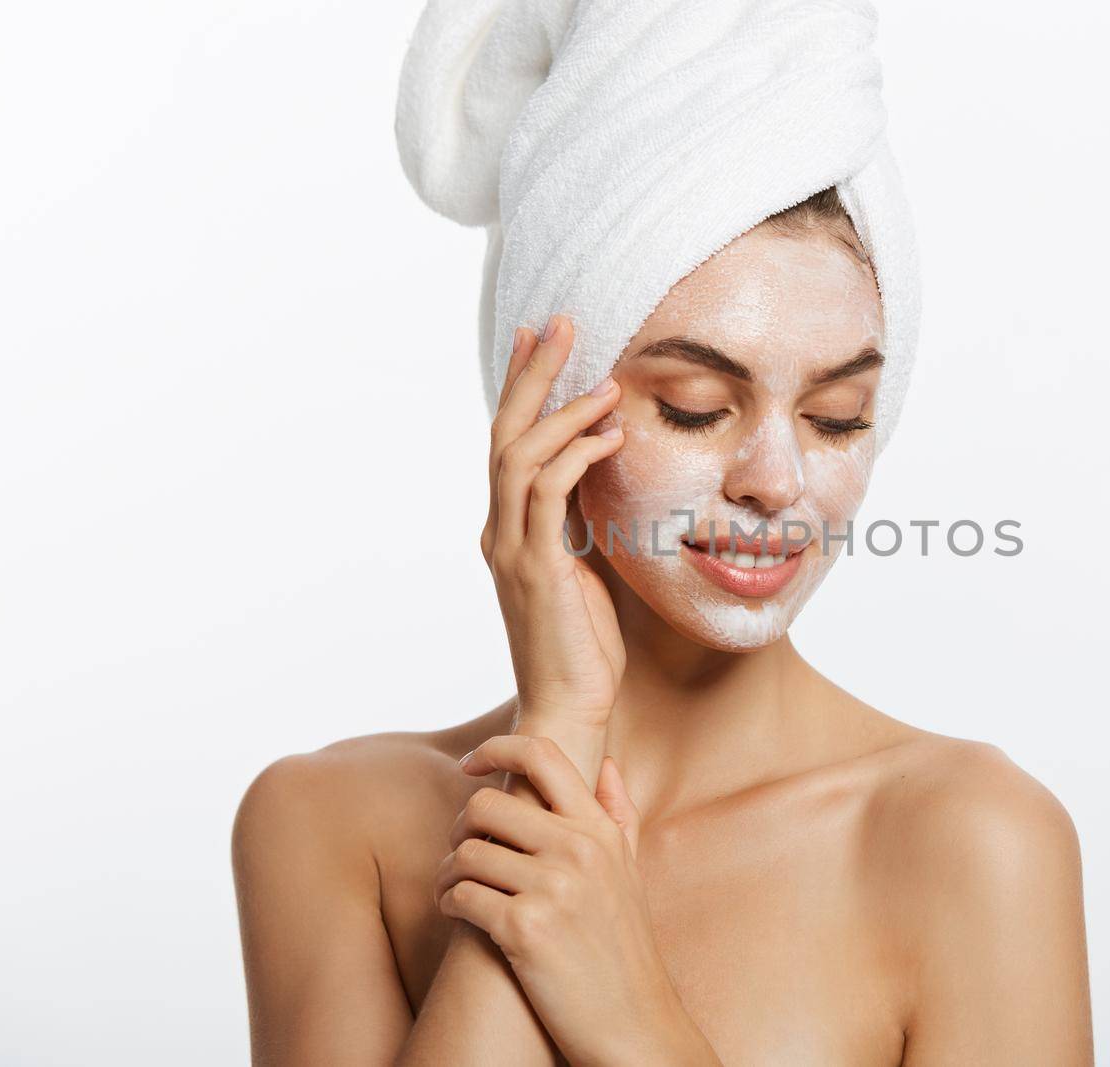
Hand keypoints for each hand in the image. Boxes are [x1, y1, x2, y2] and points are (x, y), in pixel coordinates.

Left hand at [436, 736, 719, 1066]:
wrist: (634, 1022)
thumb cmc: (624, 947)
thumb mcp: (631, 871)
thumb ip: (619, 813)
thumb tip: (607, 762)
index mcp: (601, 830)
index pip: (542, 754)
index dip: (495, 748)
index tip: (470, 764)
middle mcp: (579, 850)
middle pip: (485, 804)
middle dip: (460, 828)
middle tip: (461, 852)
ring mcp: (554, 888)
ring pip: (465, 852)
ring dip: (447, 872)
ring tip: (455, 888)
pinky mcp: (526, 930)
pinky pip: (461, 896)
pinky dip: (448, 904)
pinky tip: (458, 914)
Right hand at [482, 315, 625, 727]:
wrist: (570, 708)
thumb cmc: (584, 645)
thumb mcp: (587, 568)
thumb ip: (583, 523)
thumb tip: (605, 477)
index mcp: (508, 529)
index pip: (509, 442)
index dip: (521, 387)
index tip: (537, 338)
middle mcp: (499, 532)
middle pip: (504, 434)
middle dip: (531, 375)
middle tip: (559, 324)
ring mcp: (511, 550)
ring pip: (520, 457)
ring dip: (563, 412)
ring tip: (604, 383)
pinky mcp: (534, 570)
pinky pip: (547, 497)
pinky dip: (576, 458)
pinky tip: (609, 437)